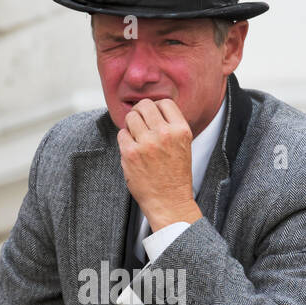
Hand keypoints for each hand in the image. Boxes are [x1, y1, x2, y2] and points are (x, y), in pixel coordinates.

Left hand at [117, 97, 202, 231]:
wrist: (169, 202)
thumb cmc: (175, 175)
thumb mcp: (183, 146)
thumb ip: (171, 126)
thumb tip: (150, 108)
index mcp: (181, 130)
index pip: (164, 102)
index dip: (156, 107)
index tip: (152, 116)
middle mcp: (165, 134)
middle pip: (145, 105)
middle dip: (140, 112)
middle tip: (140, 123)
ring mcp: (146, 143)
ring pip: (131, 117)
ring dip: (131, 125)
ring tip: (136, 137)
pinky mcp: (130, 154)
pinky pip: (122, 134)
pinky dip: (125, 140)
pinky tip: (132, 150)